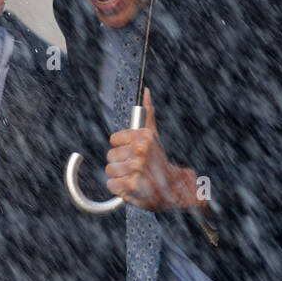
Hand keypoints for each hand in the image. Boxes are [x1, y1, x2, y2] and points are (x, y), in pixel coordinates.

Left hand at [105, 87, 199, 211]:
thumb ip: (147, 114)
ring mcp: (136, 168)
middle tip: (135, 168)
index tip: (132, 153)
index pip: (113, 140)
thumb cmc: (159, 162)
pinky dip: (119, 188)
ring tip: (134, 177)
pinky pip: (110, 184)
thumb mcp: (153, 137)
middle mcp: (140, 151)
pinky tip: (131, 187)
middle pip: (110, 156)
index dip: (121, 148)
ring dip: (119, 176)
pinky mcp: (131, 184)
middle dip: (120, 163)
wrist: (172, 189)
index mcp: (144, 137)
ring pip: (109, 170)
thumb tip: (145, 91)